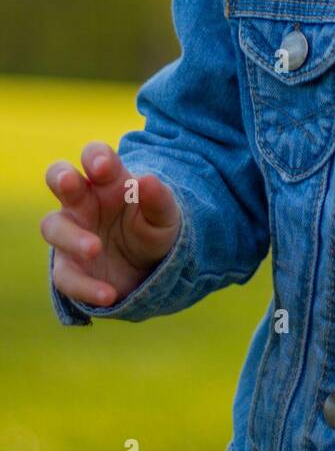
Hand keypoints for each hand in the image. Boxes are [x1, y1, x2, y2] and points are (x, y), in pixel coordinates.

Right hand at [42, 142, 181, 308]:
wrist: (152, 265)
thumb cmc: (153, 226)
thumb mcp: (165, 214)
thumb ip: (159, 198)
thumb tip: (146, 180)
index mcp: (108, 180)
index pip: (94, 156)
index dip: (95, 156)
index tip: (103, 166)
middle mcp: (83, 202)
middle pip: (59, 179)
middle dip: (61, 177)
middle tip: (69, 182)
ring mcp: (71, 233)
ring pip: (53, 226)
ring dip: (71, 236)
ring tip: (95, 248)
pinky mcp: (69, 267)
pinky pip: (66, 276)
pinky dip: (85, 287)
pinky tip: (108, 294)